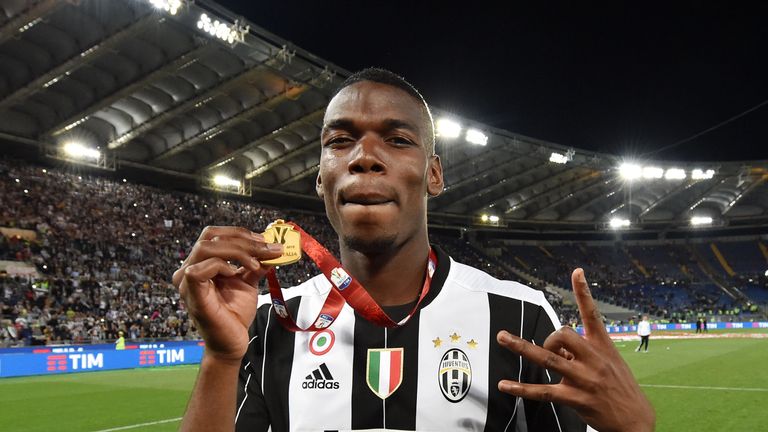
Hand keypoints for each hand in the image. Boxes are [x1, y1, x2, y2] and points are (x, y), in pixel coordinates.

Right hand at [172, 226, 282, 364]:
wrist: (232, 343)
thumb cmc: (235, 314)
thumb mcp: (248, 282)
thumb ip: (255, 264)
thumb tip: (270, 248)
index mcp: (200, 264)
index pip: (213, 235)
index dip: (239, 233)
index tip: (264, 240)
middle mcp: (188, 269)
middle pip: (209, 237)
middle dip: (242, 240)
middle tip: (266, 249)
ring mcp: (186, 282)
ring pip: (205, 248)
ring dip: (236, 251)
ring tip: (255, 263)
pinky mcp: (190, 294)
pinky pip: (200, 269)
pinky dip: (222, 265)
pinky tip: (236, 274)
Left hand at [496, 268, 654, 431]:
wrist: (636, 421)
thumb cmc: (620, 388)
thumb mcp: (609, 363)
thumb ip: (580, 352)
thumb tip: (555, 346)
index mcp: (603, 347)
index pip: (592, 314)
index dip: (583, 292)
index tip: (576, 272)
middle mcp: (593, 360)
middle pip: (564, 334)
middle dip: (549, 338)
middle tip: (546, 348)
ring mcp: (584, 379)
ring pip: (548, 359)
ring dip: (522, 347)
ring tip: (503, 337)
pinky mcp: (575, 399)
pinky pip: (543, 392)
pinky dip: (521, 389)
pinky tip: (505, 385)